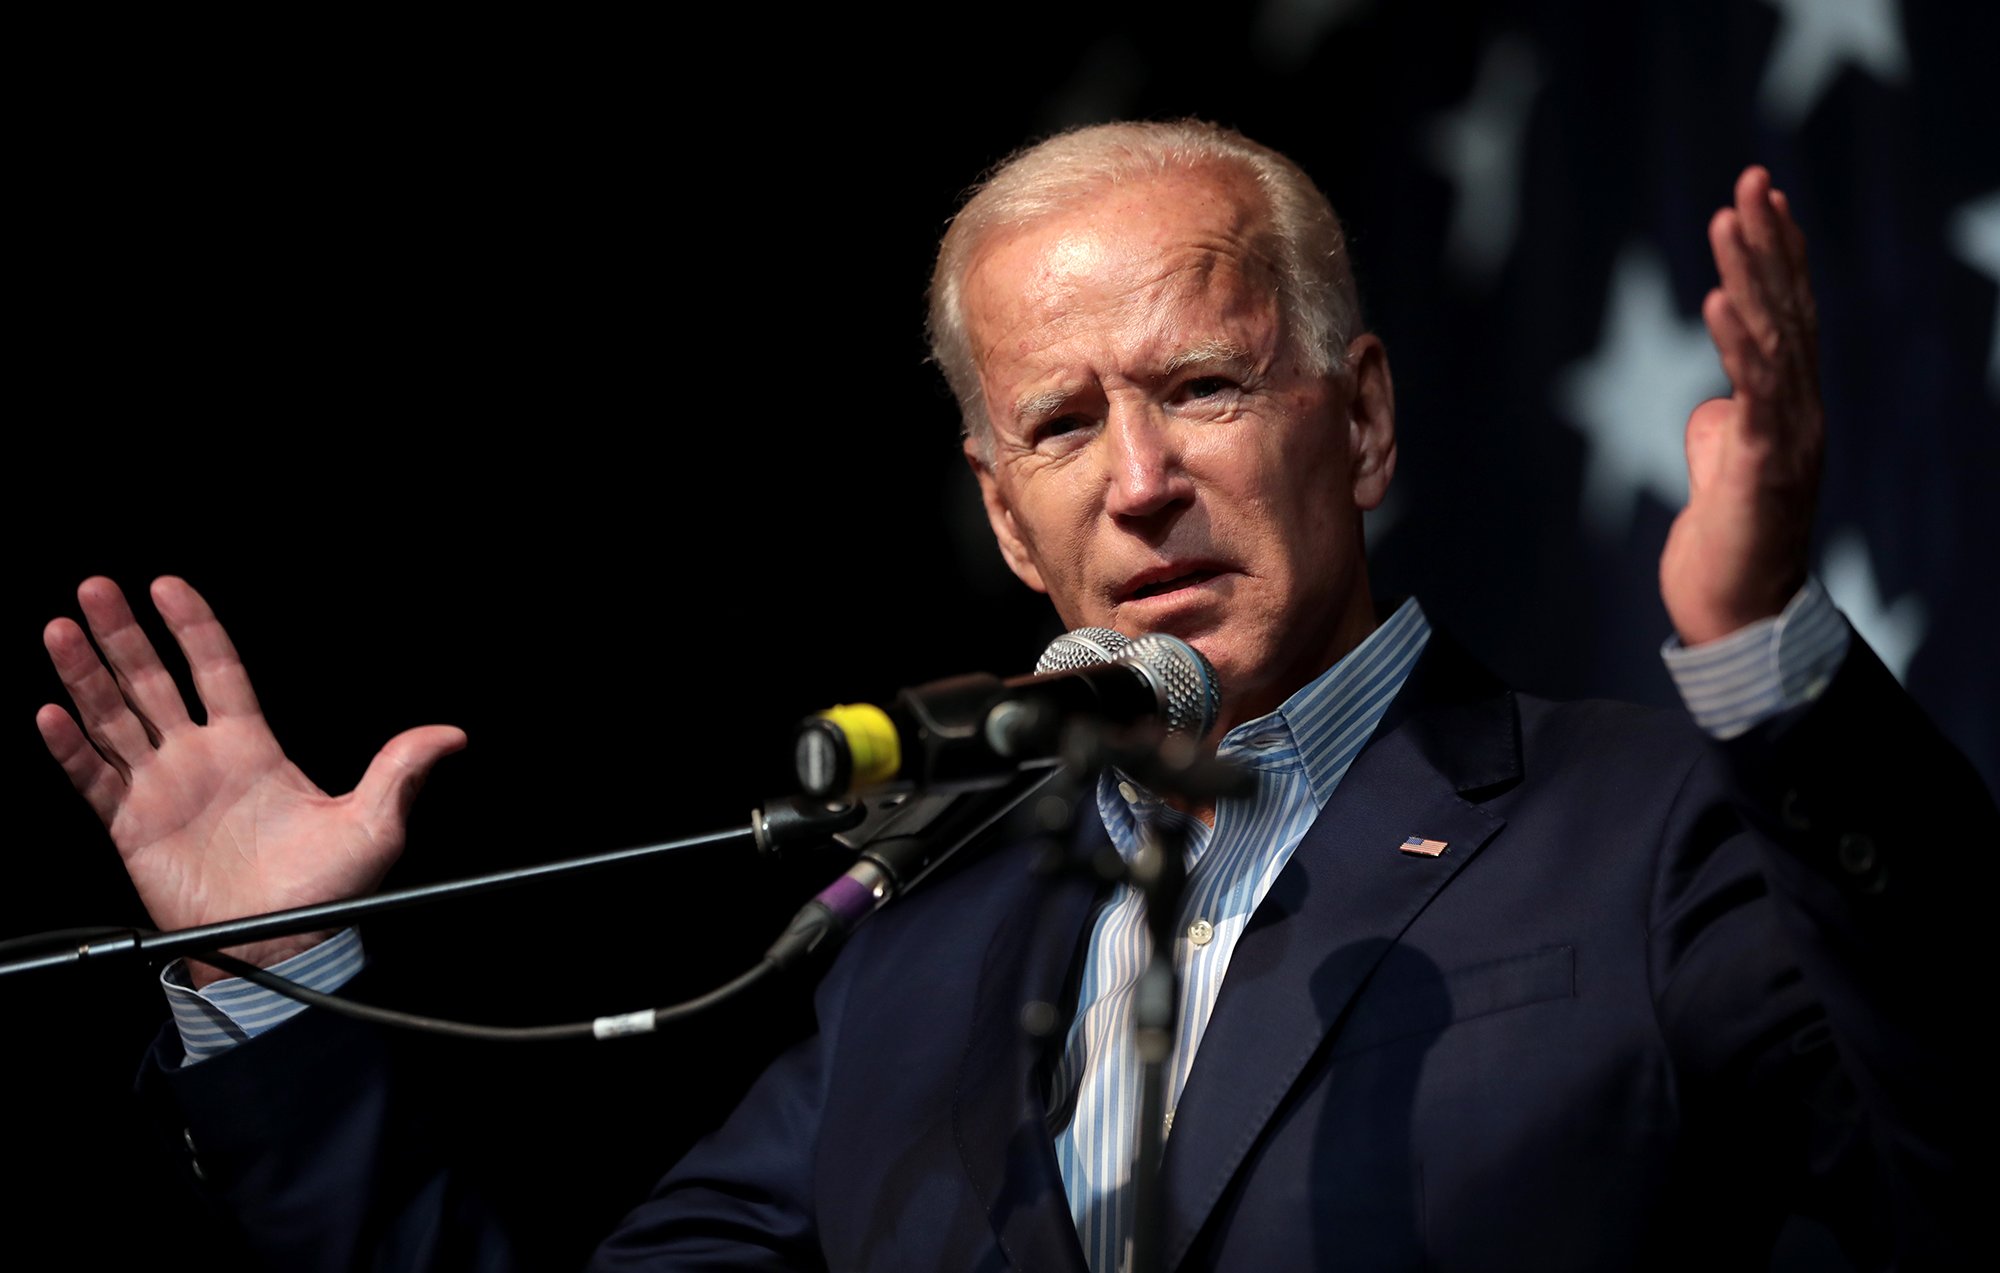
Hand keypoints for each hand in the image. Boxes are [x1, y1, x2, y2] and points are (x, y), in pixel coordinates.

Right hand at [37, 576, 465, 985]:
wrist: (283, 946)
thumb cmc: (327, 890)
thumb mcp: (375, 824)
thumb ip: (401, 770)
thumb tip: (451, 736)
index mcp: (252, 747)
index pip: (218, 670)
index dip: (193, 627)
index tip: (167, 585)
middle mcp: (201, 759)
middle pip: (154, 681)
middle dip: (124, 635)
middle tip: (96, 589)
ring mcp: (163, 789)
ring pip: (115, 718)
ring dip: (85, 676)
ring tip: (59, 629)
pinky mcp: (132, 826)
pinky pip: (94, 778)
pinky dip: (70, 748)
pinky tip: (51, 714)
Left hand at [1661, 165, 1822, 645]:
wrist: (1738, 612)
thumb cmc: (1729, 543)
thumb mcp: (1723, 468)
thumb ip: (1725, 427)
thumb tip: (1714, 406)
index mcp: (1789, 406)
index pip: (1790, 314)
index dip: (1779, 254)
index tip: (1763, 197)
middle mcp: (1801, 409)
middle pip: (1788, 308)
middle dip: (1767, 241)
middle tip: (1750, 179)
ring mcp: (1789, 434)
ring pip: (1774, 336)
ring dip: (1749, 273)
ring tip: (1728, 218)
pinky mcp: (1764, 462)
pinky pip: (1753, 390)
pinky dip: (1735, 341)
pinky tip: (1717, 299)